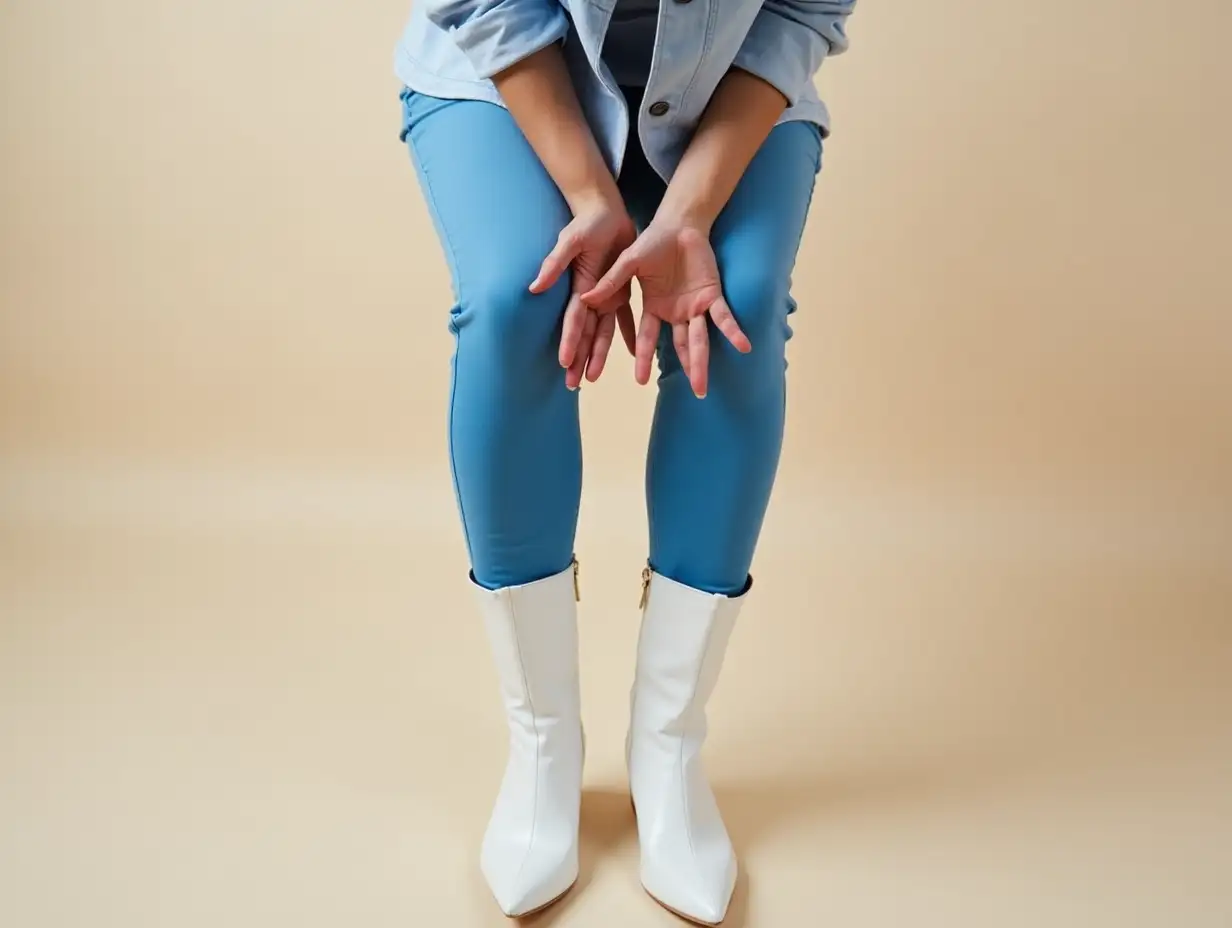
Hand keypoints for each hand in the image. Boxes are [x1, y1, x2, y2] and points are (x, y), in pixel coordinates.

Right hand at [530, 197, 636, 388]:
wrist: (606, 213)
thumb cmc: (586, 225)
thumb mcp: (570, 241)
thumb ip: (555, 264)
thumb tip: (534, 287)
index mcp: (578, 288)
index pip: (573, 320)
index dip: (569, 342)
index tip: (563, 363)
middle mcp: (590, 298)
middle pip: (585, 334)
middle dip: (579, 358)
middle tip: (574, 384)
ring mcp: (606, 296)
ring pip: (602, 332)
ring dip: (599, 353)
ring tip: (595, 376)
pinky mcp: (621, 290)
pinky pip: (626, 317)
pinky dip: (629, 334)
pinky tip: (632, 352)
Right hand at [580, 219, 749, 397]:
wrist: (678, 224)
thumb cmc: (652, 242)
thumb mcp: (629, 263)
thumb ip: (611, 282)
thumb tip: (585, 300)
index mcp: (654, 307)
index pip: (648, 338)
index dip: (643, 358)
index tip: (639, 380)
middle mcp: (675, 312)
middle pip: (681, 346)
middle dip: (688, 368)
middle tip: (695, 393)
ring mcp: (695, 305)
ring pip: (700, 338)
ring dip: (703, 360)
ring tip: (705, 384)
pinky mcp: (712, 295)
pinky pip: (724, 317)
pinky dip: (733, 332)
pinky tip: (743, 347)